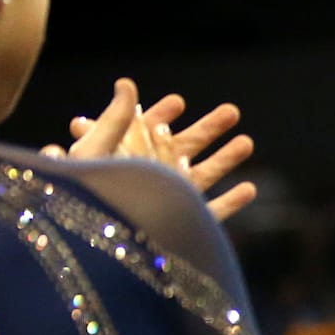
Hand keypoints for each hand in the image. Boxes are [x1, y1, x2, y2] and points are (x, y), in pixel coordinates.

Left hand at [46, 79, 258, 221]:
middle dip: (209, 129)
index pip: (145, 131)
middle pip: (182, 150)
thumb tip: (126, 84)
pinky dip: (231, 202)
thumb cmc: (83, 201)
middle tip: (232, 111)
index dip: (162, 115)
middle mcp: (148, 181)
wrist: (91, 251)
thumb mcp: (95, 152)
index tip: (178, 103)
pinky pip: (211, 214)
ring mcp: (166, 205)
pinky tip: (250, 189)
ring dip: (226, 159)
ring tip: (248, 142)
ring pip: (202, 177)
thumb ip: (113, 119)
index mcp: (124, 160)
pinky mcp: (182, 230)